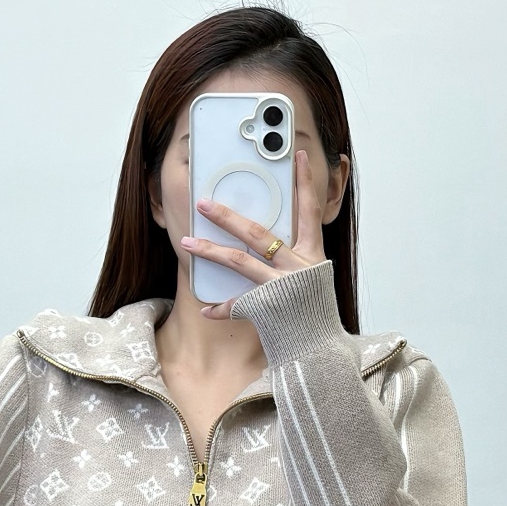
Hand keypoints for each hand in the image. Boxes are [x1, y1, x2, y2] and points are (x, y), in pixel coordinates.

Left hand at [183, 149, 327, 320]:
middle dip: (227, 216)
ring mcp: (279, 287)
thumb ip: (298, 256)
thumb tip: (277, 239)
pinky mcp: (265, 309)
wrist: (319, 349)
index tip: (296, 156)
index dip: (304, 182)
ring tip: (186, 241)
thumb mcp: (316, 278)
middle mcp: (296, 267)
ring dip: (209, 250)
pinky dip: (220, 308)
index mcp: (312, 255)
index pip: (308, 210)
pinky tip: (205, 309)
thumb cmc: (315, 312)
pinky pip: (236, 305)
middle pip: (258, 233)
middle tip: (204, 202)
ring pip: (239, 261)